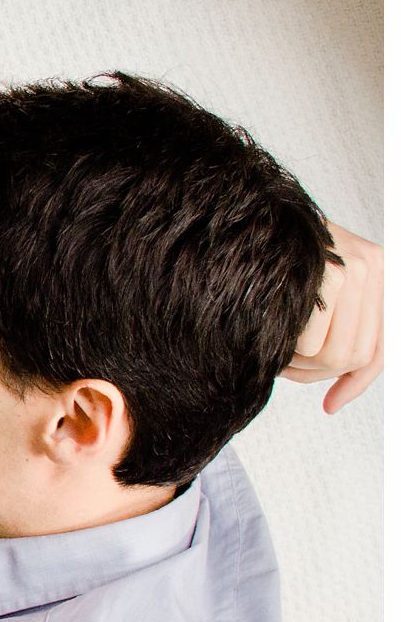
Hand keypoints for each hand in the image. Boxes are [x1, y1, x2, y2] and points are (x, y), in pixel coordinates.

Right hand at [284, 220, 382, 412]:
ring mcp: (358, 268)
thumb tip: (335, 393)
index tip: (331, 404)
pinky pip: (313, 340)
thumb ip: (331, 328)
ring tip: (273, 345)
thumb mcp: (308, 293)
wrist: (245, 217)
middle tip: (284, 365)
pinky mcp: (336, 271)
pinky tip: (268, 330)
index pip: (377, 348)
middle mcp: (375, 268)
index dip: (355, 383)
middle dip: (314, 373)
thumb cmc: (267, 257)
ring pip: (334, 354)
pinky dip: (287, 346)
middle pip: (353, 356)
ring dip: (296, 362)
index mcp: (376, 273)